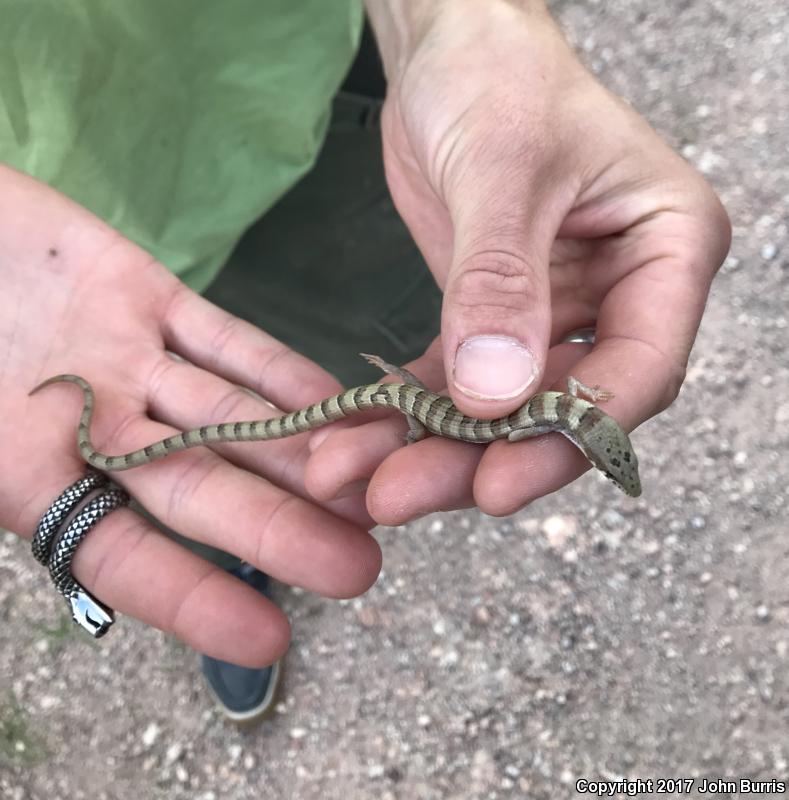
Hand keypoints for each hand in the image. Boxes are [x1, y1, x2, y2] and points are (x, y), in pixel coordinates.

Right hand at [0, 165, 379, 665]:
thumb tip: (30, 516)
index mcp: (25, 475)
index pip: (118, 554)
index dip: (189, 598)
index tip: (268, 640)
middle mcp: (93, 429)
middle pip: (198, 487)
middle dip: (277, 527)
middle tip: (359, 568)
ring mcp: (126, 362)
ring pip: (225, 415)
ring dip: (296, 452)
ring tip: (369, 488)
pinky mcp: (145, 293)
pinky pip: (222, 336)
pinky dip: (276, 368)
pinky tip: (336, 402)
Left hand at [306, 0, 729, 519]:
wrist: (450, 50)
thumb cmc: (500, 77)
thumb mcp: (502, 167)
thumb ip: (501, 283)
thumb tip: (497, 397)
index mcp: (664, 251)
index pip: (641, 368)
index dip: (574, 436)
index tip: (500, 484)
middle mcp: (619, 294)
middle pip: (562, 406)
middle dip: (479, 459)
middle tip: (400, 497)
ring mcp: (555, 314)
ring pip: (502, 409)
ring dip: (431, 450)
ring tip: (359, 481)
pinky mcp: (492, 318)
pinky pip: (453, 381)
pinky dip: (408, 414)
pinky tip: (358, 442)